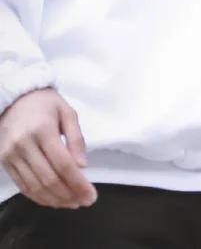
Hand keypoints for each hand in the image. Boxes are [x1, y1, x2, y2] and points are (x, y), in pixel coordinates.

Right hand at [0, 86, 97, 208]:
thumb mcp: (67, 112)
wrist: (15, 98)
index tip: (91, 195)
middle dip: (69, 194)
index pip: (63, 164)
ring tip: (71, 203)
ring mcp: (11, 154)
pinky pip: (22, 186)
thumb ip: (76, 138)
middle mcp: (24, 144)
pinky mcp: (4, 161)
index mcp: (43, 129)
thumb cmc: (45, 103)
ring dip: (55, 200)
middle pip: (49, 179)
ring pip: (35, 186)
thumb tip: (82, 166)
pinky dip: (38, 197)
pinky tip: (53, 200)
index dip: (78, 183)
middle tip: (84, 202)